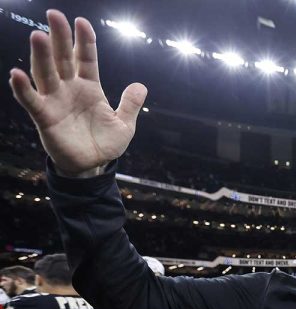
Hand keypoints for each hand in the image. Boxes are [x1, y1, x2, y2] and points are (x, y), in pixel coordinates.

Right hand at [8, 10, 146, 176]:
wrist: (93, 166)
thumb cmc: (106, 144)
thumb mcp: (124, 124)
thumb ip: (130, 104)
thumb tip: (140, 85)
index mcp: (90, 87)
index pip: (85, 58)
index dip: (84, 41)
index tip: (82, 21)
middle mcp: (70, 89)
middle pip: (62, 58)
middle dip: (59, 37)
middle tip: (54, 15)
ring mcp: (56, 101)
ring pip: (46, 73)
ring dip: (41, 56)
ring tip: (38, 36)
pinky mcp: (45, 117)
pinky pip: (31, 100)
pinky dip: (23, 88)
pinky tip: (16, 74)